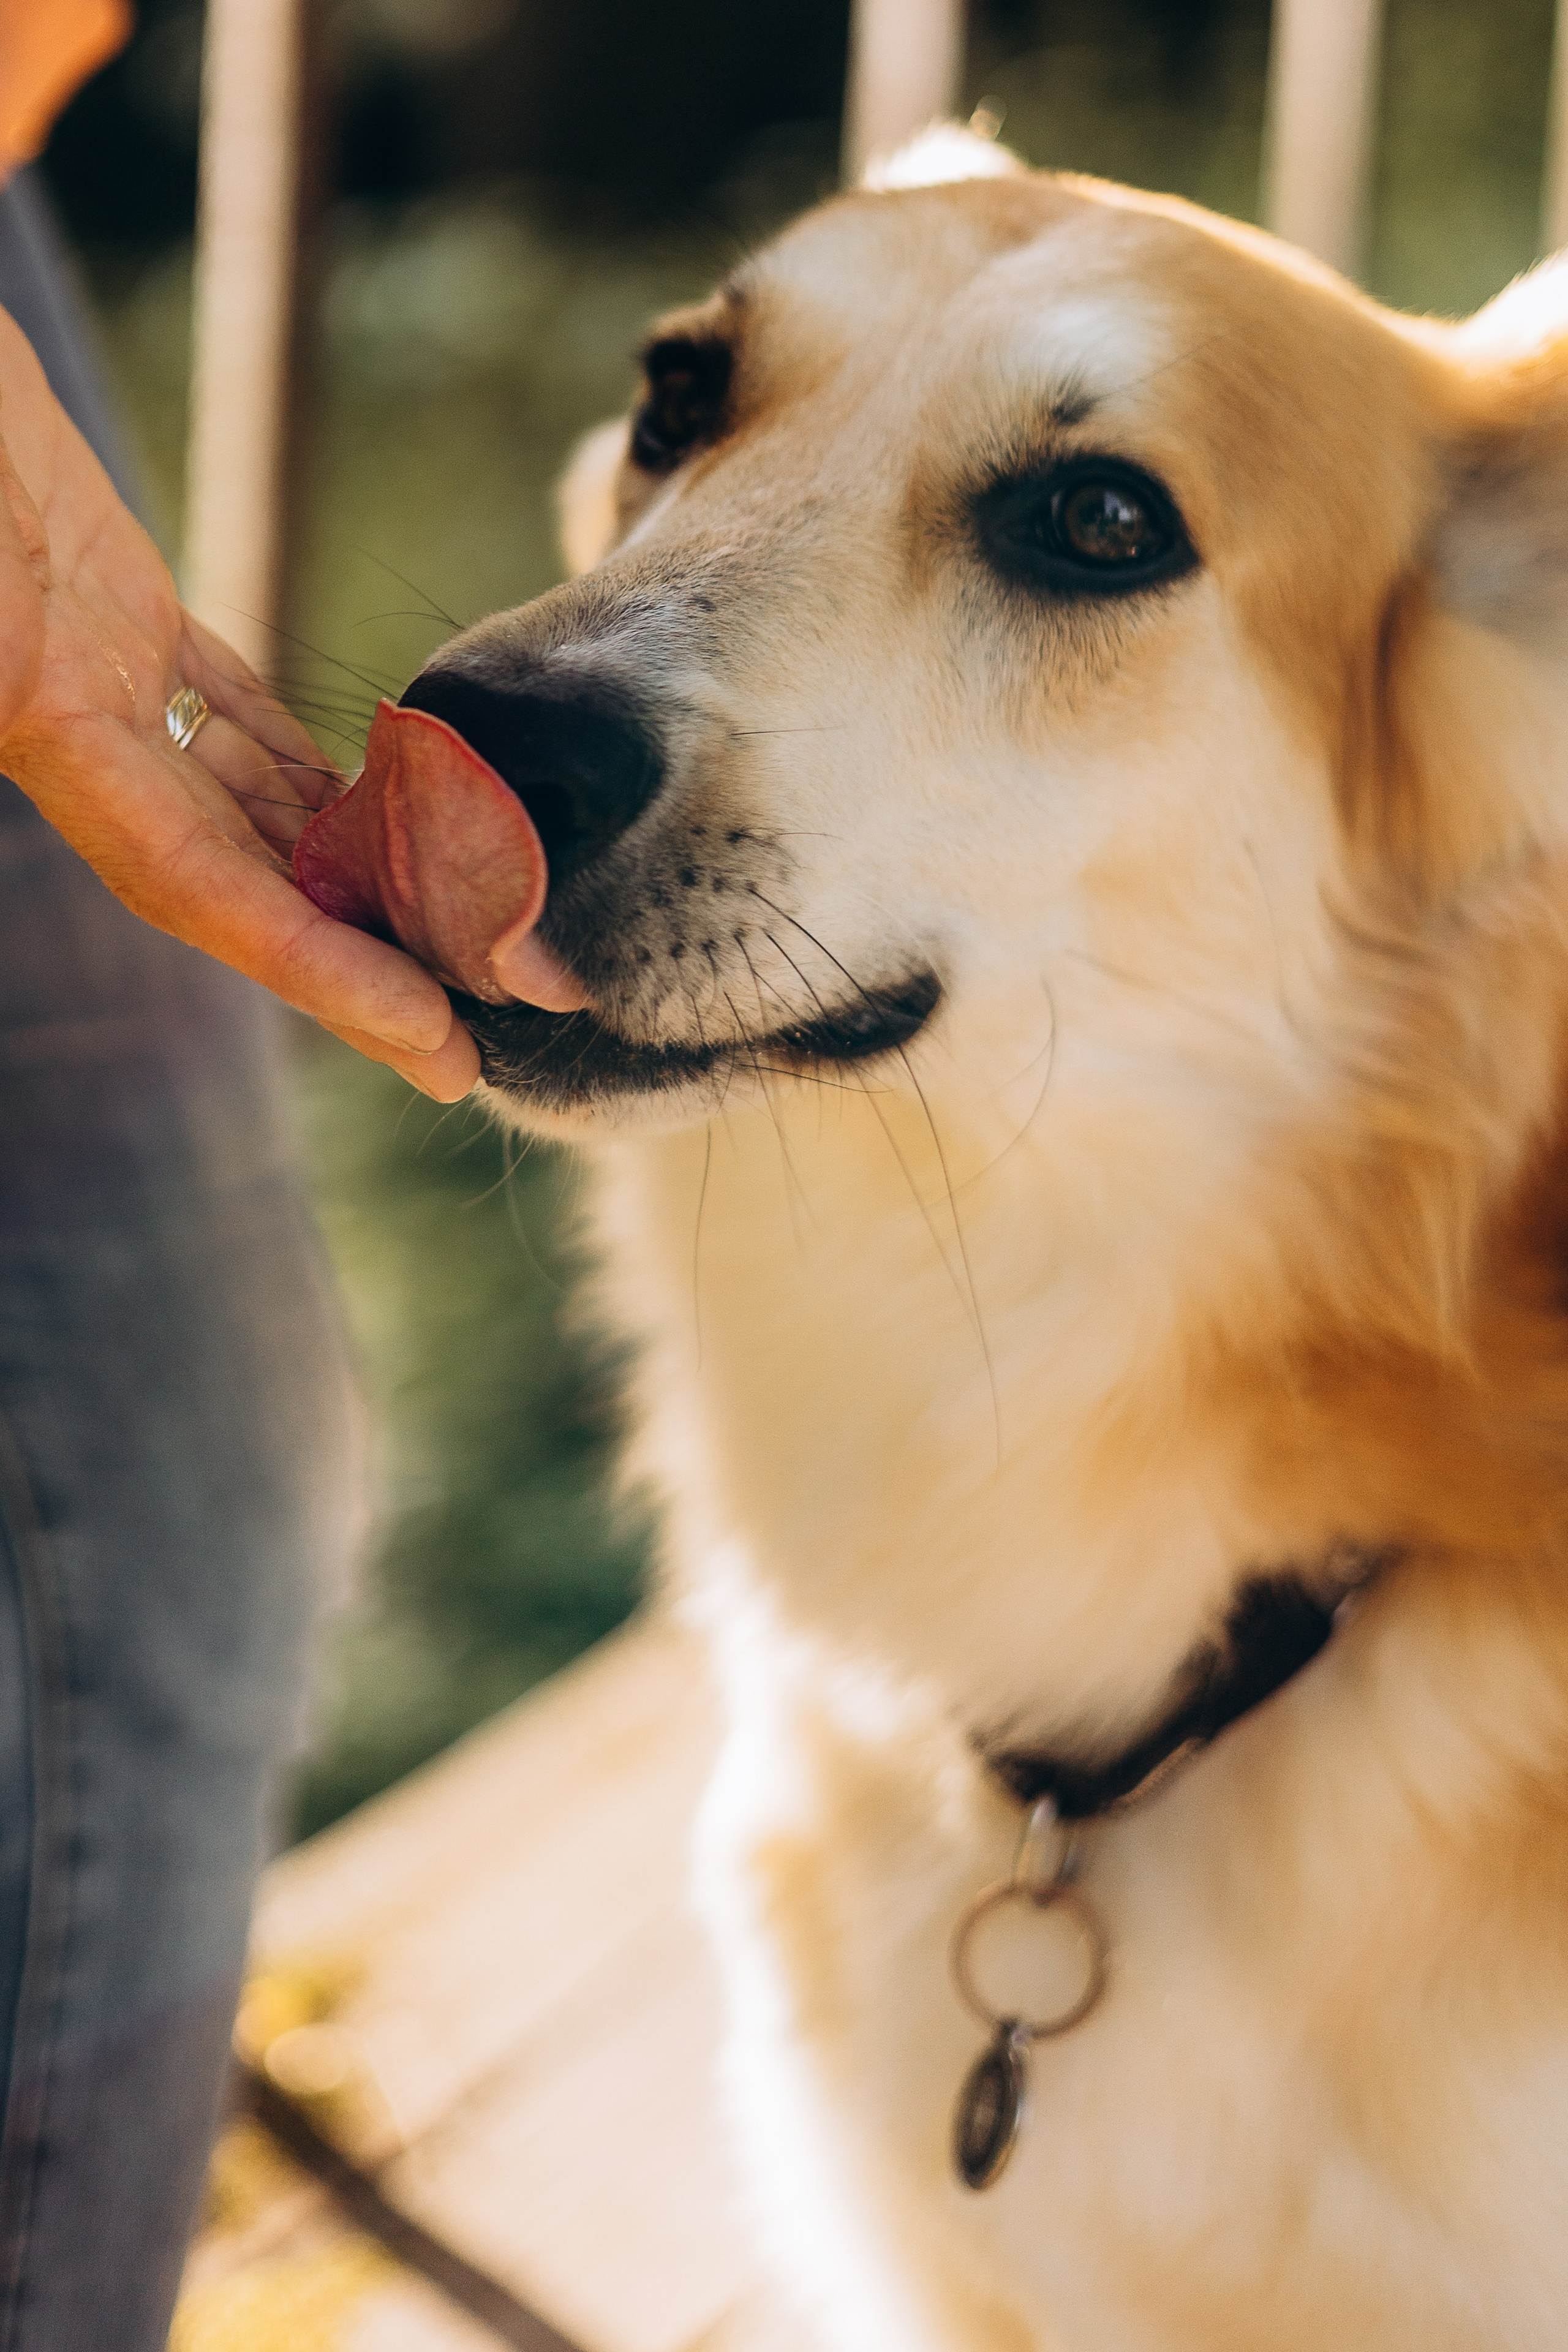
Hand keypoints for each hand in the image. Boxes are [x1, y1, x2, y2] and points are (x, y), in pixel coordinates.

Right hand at [0, 305, 478, 1100]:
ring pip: (241, 808)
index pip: (204, 888)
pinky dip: (299, 772)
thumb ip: (29, 672)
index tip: (435, 1043)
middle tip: (475, 1043)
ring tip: (453, 942)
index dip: (322, 974)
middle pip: (239, 884)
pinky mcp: (118, 613)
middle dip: (357, 969)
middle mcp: (69, 727)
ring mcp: (94, 672)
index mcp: (32, 715)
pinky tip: (377, 812)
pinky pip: (228, 718)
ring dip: (340, 882)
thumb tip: (72, 720)